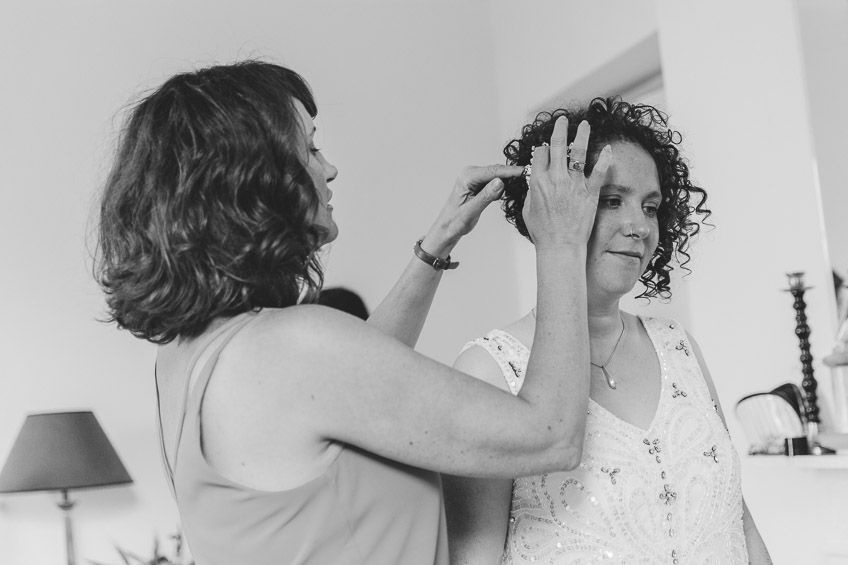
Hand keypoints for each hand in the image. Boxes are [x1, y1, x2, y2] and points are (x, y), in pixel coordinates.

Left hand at [421, 164, 522, 255]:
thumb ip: (486, 196)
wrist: (447, 228)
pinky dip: (503, 188)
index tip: (526, 171)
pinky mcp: (480, 184)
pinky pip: (496, 182)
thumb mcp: (471, 211)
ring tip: (522, 186)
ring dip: (509, 182)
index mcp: (467, 177)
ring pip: (498, 176)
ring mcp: (476, 178)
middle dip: (512, 175)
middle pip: (497, 171)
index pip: (493, 171)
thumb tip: (500, 182)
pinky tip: (509, 193)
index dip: (511, 172)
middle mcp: (471, 174)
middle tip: (530, 179)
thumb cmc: (454, 222)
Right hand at [522, 117, 611, 249]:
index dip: (543, 148)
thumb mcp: (528, 210)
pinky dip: (604, 159)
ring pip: (578, 152)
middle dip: (559, 129)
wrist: (560, 247)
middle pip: (557, 145)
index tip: (546, 147)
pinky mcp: (590, 192)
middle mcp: (556, 179)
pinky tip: (607, 149)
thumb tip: (534, 182)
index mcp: (538, 182)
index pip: (540, 154)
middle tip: (562, 120)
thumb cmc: (543, 233)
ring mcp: (574, 184)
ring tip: (585, 124)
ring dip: (581, 135)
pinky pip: (599, 171)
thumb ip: (531, 192)